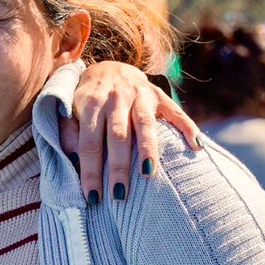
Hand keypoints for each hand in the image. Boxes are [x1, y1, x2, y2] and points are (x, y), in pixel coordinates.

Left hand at [61, 62, 198, 202]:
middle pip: (118, 136)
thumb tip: (72, 160)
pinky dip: (188, 128)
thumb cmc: (87, 99)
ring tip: (148, 174)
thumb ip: (68, 133)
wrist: (109, 67)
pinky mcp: (159, 95)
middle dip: (118, 167)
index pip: (89, 143)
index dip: (90, 171)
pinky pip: (176, 112)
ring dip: (148, 150)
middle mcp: (116, 98)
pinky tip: (196, 147)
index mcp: (91, 104)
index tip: (93, 197)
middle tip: (119, 195)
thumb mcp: (69, 110)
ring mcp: (140, 95)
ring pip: (145, 125)